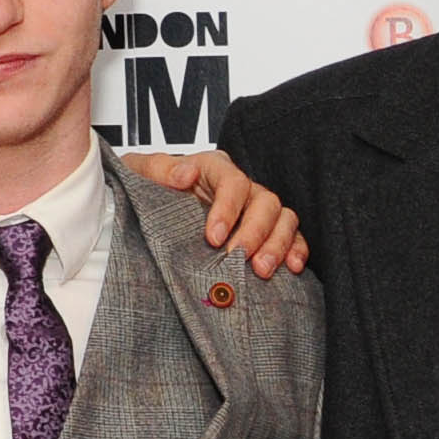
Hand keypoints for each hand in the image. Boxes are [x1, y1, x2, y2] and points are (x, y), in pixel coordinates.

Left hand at [119, 149, 307, 275]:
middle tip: (238, 259)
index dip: (227, 209)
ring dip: (277, 244)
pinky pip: (293, 237)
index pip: (233, 182)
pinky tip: (291, 268)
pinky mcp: (267, 233)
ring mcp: (257, 210)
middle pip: (265, 201)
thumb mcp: (143, 174)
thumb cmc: (148, 191)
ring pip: (283, 218)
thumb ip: (159, 169)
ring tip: (262, 271)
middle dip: (255, 232)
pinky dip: (296, 251)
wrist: (150, 214)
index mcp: (214, 168)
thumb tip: (184, 174)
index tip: (213, 238)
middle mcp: (242, 187)